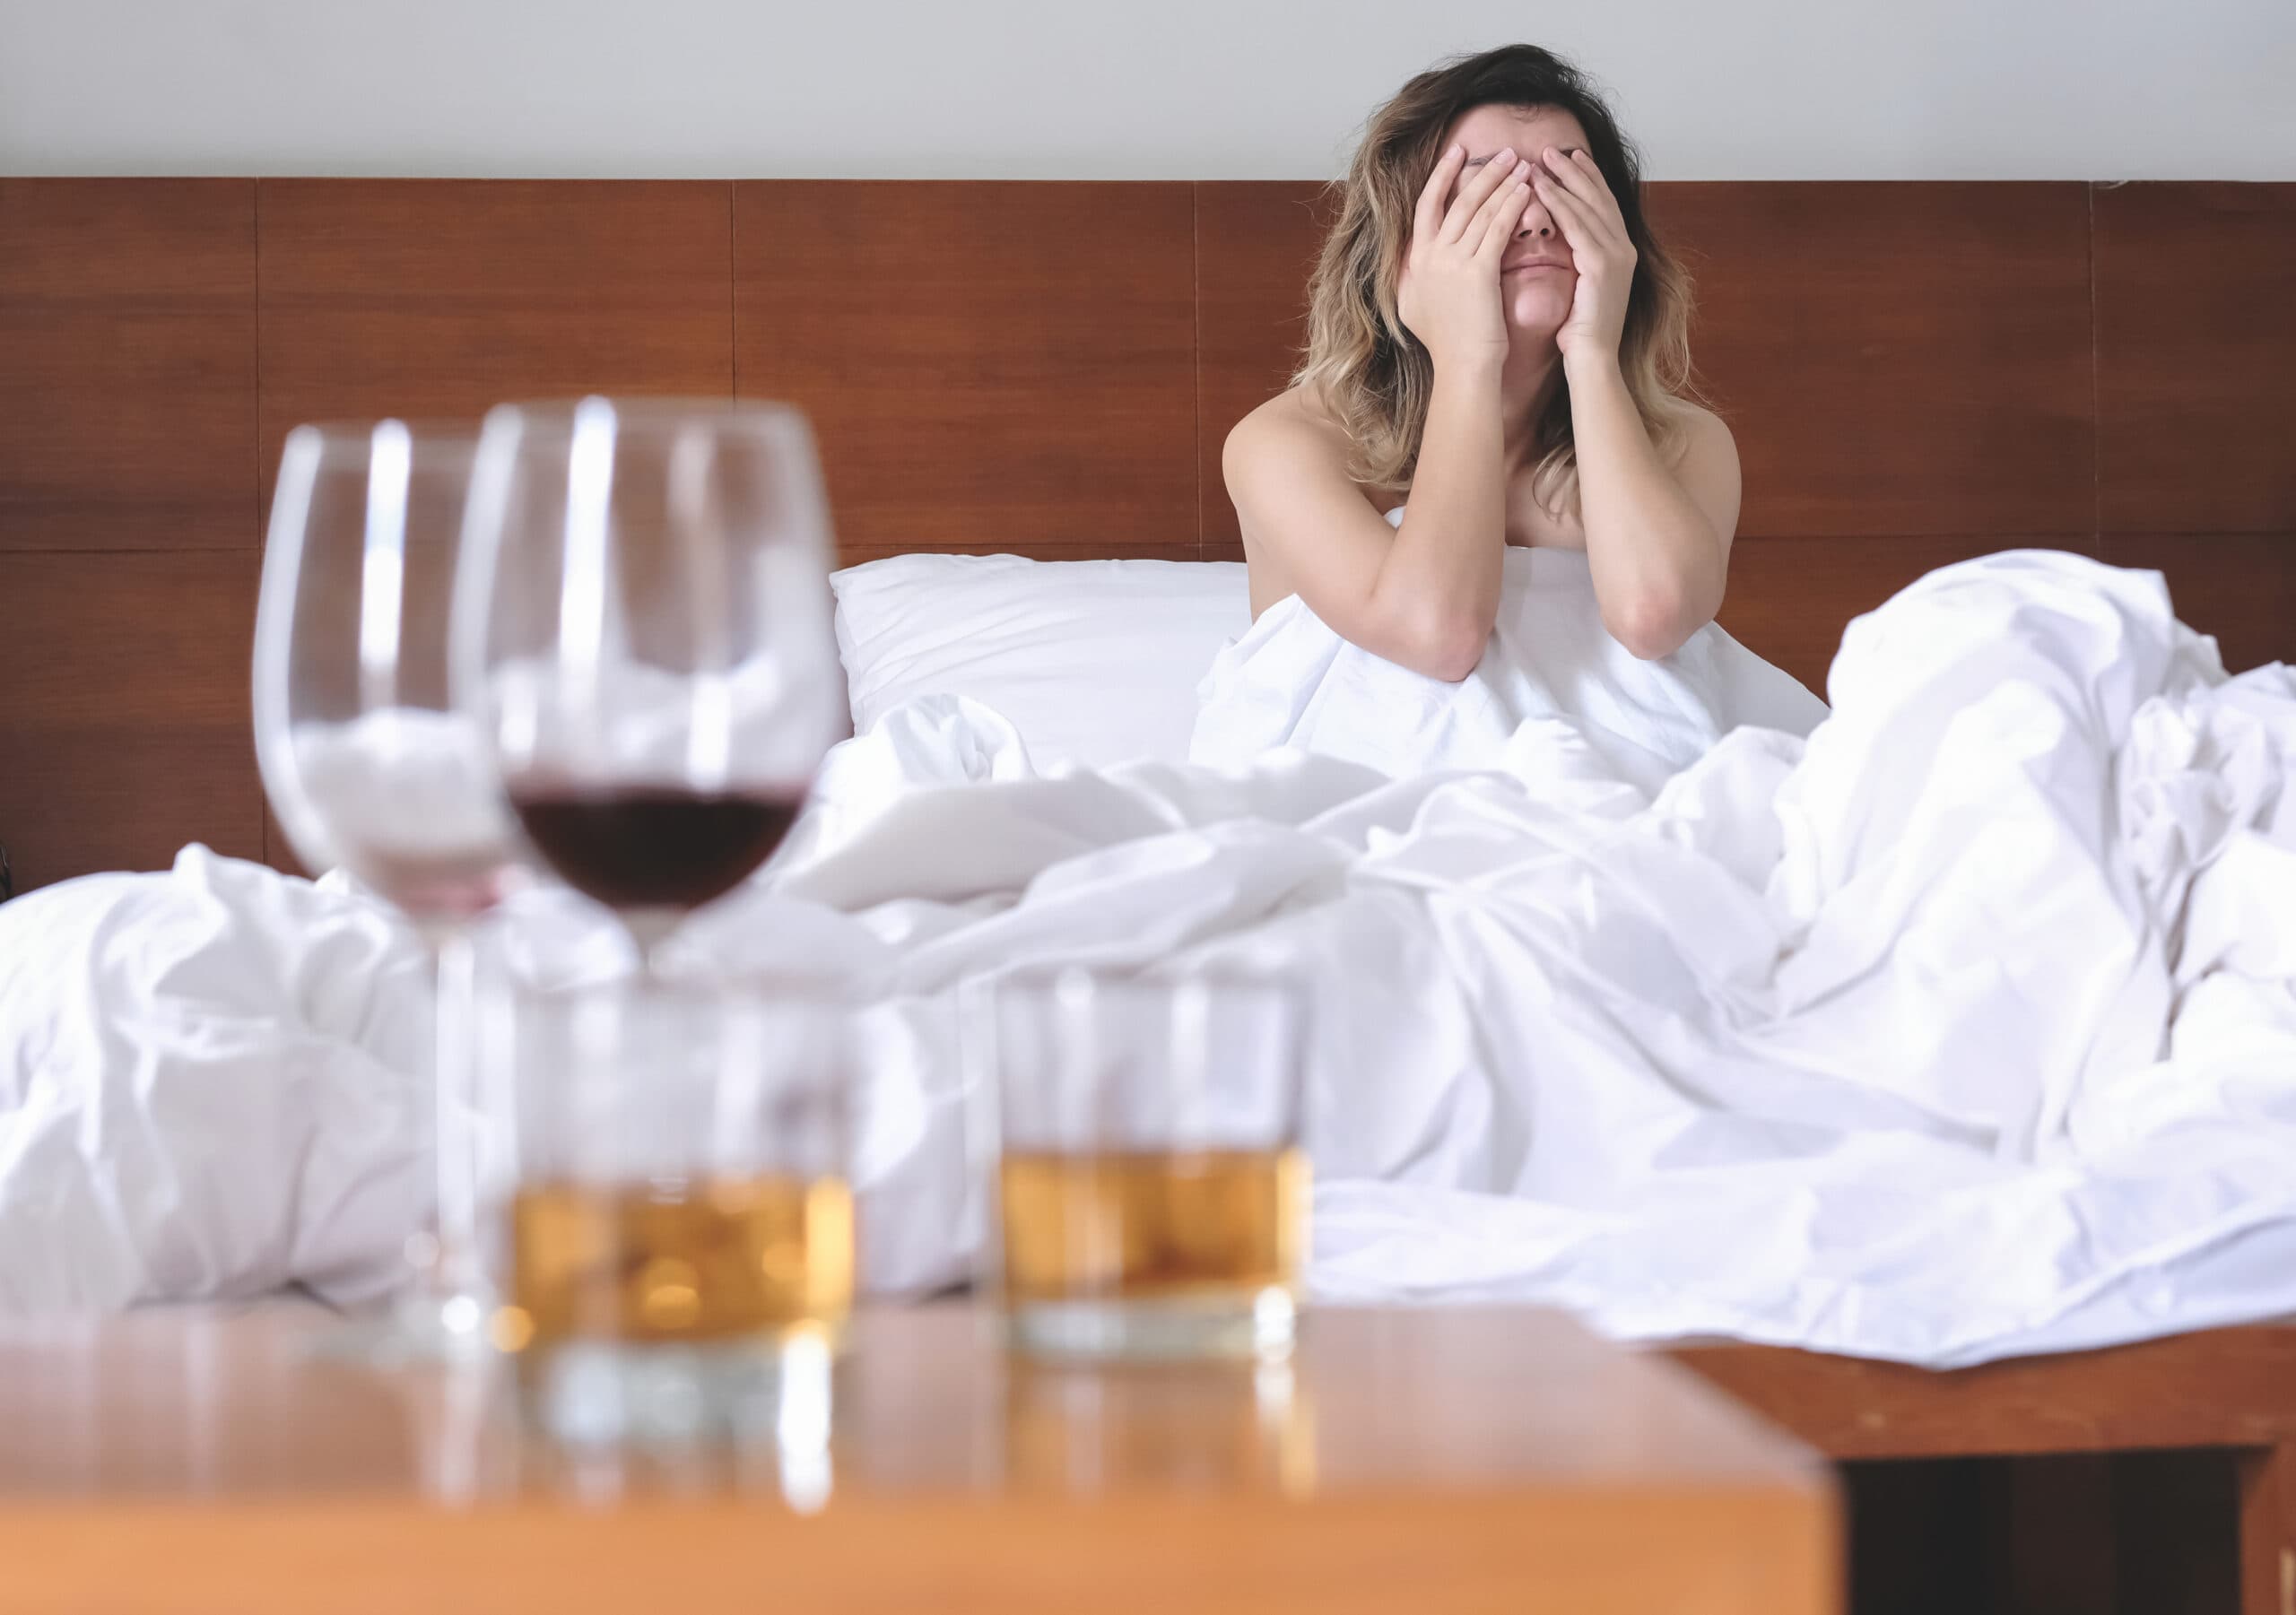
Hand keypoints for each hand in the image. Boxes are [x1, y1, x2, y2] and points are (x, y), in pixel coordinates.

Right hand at [1397, 142, 1536, 373]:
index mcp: (1415, 261)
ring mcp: (1451, 263)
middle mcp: (1430, 256)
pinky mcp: (1477, 273)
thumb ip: (1410, 278)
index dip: (1441, 177)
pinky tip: (1527, 192)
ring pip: (1480, 211)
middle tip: (1506, 152)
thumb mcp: (1413, 307)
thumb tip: (1406, 262)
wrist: (1462, 367)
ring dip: (1503, 183)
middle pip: (1457, 201)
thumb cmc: (1446, 344)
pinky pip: (1497, 229)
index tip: (1457, 153)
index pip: (1425, 206)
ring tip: (1524, 165)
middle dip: (1482, 172)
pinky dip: (1512, 207)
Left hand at [1531, 146, 1636, 363]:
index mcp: (1620, 253)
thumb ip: (1579, 261)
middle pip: (1598, 197)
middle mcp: (1623, 249)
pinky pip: (1577, 226)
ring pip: (1587, 206)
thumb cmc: (1580, 333)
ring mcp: (1617, 255)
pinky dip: (1559, 204)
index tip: (1570, 158)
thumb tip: (1563, 242)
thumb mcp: (1581, 288)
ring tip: (1541, 160)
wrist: (1593, 361)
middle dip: (1575, 171)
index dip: (1587, 179)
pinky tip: (1541, 188)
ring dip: (1563, 180)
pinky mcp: (1602, 265)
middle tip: (1552, 149)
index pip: (1603, 205)